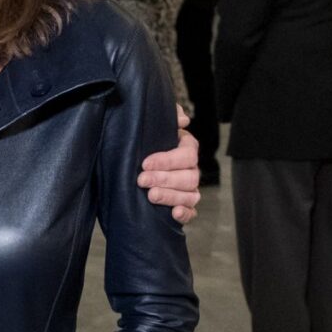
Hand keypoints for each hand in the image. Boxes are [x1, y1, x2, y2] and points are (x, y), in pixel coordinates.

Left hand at [137, 109, 201, 223]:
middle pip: (188, 177)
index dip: (167, 160)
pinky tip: (174, 214)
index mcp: (187, 148)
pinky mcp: (185, 206)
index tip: (144, 163)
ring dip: (171, 196)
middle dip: (164, 179)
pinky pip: (192, 212)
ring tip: (151, 196)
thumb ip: (170, 116)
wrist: (138, 164)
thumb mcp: (155, 126)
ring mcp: (190, 189)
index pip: (187, 154)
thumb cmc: (148, 141)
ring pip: (190, 195)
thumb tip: (183, 120)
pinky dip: (185, 214)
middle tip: (142, 180)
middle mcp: (192, 169)